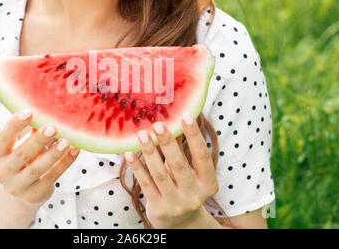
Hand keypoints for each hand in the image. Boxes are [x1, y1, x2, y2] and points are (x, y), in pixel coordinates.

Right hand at [0, 110, 79, 206]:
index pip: (3, 138)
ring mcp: (17, 186)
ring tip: (66, 141)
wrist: (19, 194)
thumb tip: (47, 110)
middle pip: (21, 154)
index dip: (15, 124)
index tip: (29, 111)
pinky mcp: (34, 195)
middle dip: (37, 140)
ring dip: (53, 154)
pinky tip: (75, 150)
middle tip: (52, 128)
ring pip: (36, 168)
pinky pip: (52, 177)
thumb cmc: (21, 160)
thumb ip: (29, 131)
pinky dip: (65, 163)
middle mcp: (2, 172)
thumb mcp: (20, 146)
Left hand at [124, 111, 218, 228]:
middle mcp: (194, 195)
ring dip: (149, 152)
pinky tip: (130, 154)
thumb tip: (172, 121)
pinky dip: (137, 167)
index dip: (194, 136)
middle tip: (157, 124)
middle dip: (167, 143)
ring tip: (142, 135)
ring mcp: (176, 204)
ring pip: (160, 174)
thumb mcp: (191, 173)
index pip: (202, 156)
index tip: (185, 116)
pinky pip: (146, 184)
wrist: (180, 223)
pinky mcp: (159, 209)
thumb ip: (184, 152)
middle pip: (179, 165)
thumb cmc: (185, 188)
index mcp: (208, 184)